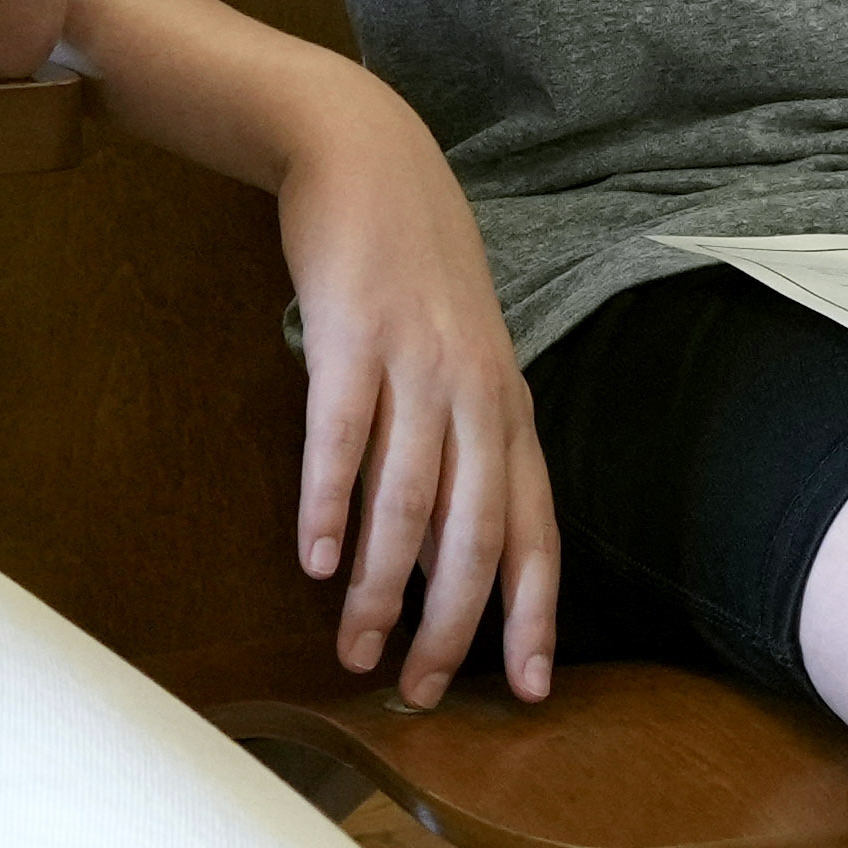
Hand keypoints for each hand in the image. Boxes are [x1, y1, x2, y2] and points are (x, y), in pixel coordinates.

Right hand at [273, 83, 556, 706]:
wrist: (366, 156)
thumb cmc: (412, 270)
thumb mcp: (460, 357)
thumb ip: (460, 443)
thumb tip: (443, 546)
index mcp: (507, 407)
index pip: (537, 529)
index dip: (536, 612)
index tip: (533, 689)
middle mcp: (477, 394)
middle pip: (479, 533)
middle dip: (454, 624)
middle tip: (422, 691)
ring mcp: (417, 365)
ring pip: (412, 499)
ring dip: (381, 585)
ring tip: (354, 648)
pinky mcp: (354, 338)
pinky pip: (343, 437)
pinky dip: (329, 503)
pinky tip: (311, 559)